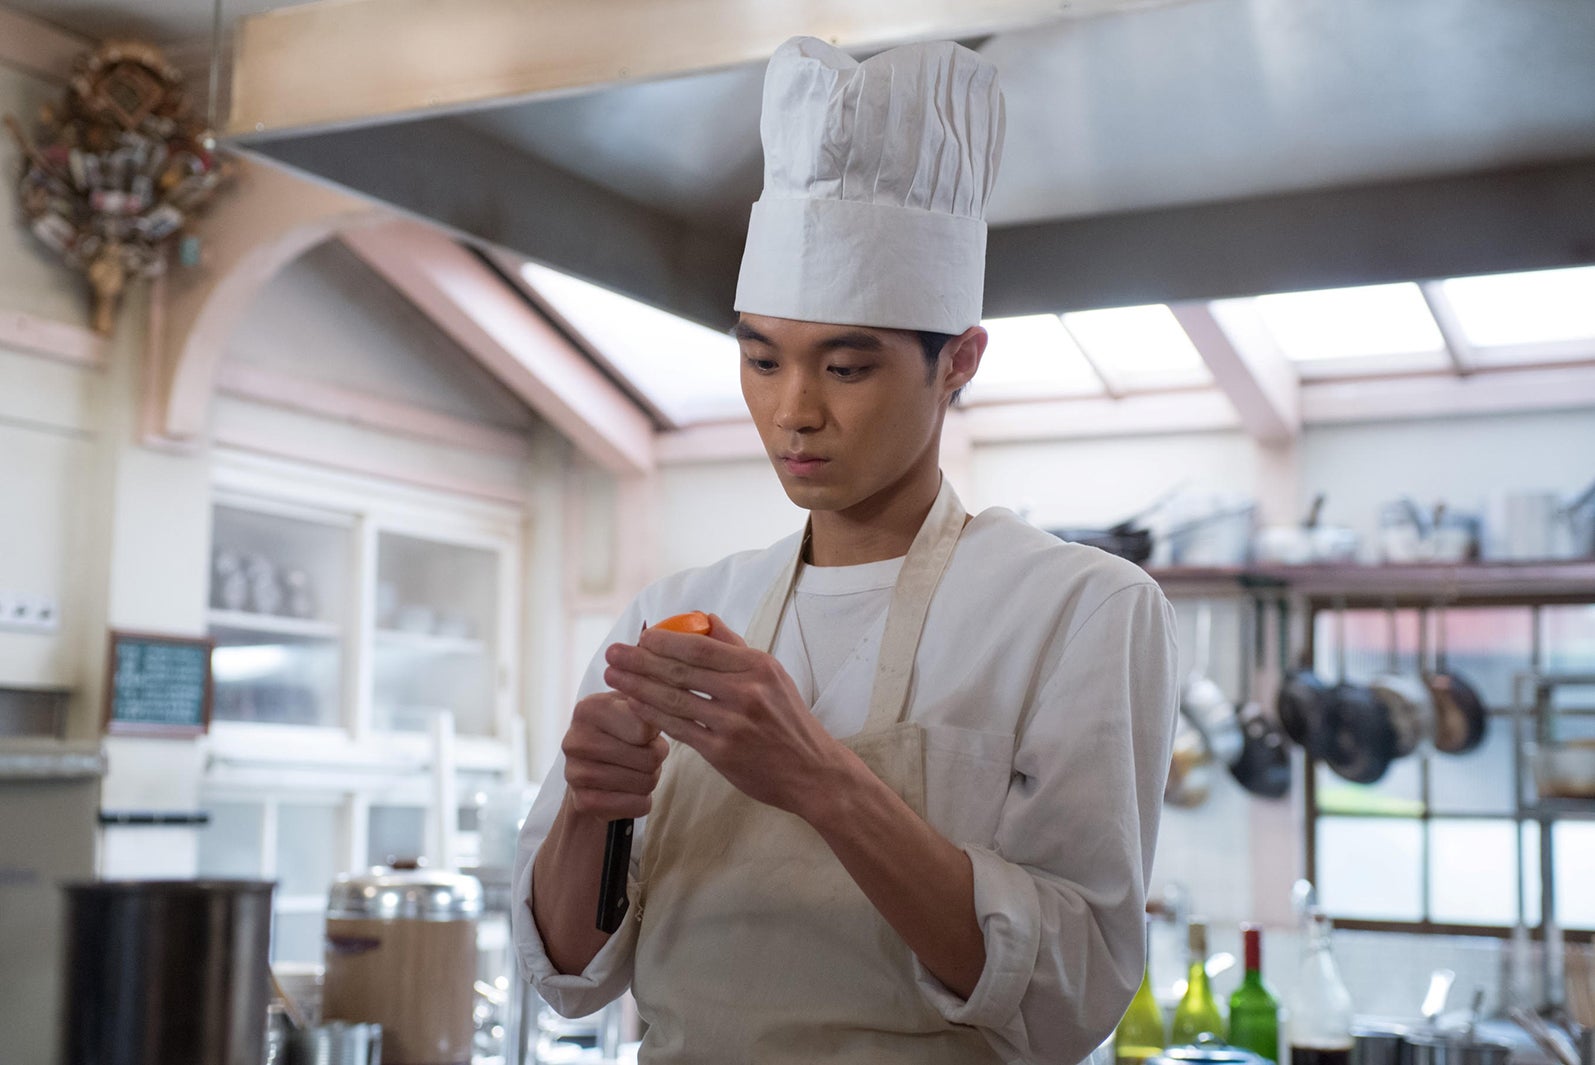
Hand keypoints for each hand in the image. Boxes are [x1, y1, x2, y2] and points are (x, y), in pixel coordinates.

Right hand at [560, 690, 668, 821]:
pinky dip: (643, 799)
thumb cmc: (621, 730)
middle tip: (643, 753)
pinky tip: (628, 790)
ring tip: (635, 769)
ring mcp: (575, 774)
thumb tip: (650, 697)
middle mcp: (575, 740)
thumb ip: (646, 700)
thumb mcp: (631, 706)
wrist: (592, 767)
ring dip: (650, 778)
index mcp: (588, 709)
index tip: (644, 731)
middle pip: (650, 757)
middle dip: (656, 757)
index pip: (645, 728)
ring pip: (646, 782)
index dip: (654, 733)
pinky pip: (638, 805)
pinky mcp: (583, 803)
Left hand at [602, 615, 850, 818]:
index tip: (641, 638)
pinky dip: (652, 715)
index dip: (665, 641)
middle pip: (681, 670)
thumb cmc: (789, 721)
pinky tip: (633, 705)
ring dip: (637, 686)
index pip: (700, 646)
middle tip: (613, 652)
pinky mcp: (722, 752)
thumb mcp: (773, 675)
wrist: (812, 771)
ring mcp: (733, 723)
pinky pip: (678, 729)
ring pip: (674, 699)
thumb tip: (705, 618)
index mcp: (757, 666)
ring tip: (613, 676)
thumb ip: (736, 647)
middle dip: (640, 660)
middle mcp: (746, 692)